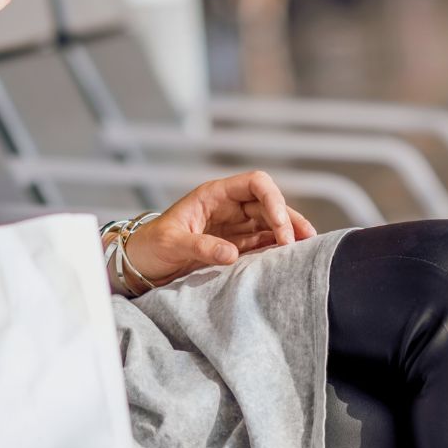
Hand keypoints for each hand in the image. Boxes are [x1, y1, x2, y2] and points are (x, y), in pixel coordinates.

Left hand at [123, 170, 315, 289]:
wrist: (139, 264)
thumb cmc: (150, 246)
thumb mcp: (171, 244)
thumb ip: (200, 246)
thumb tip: (231, 254)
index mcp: (214, 195)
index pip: (255, 183)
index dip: (273, 199)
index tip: (279, 225)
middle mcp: (228, 207)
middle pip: (268, 204)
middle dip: (286, 220)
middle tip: (297, 245)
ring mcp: (233, 226)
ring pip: (270, 223)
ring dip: (288, 233)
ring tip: (308, 248)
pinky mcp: (234, 246)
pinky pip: (262, 243)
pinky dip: (277, 248)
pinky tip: (290, 257)